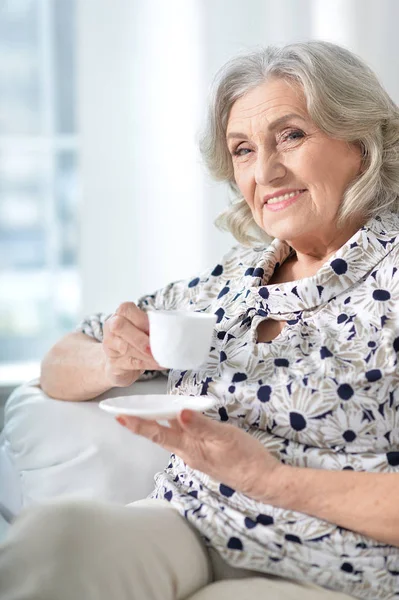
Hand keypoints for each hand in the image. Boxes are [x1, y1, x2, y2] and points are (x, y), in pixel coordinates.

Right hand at [102, 302, 162, 386]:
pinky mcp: (114, 363)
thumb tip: (172, 329)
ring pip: (125, 347)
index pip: (126, 309)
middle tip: (154, 346)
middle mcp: (110, 328)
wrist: (119, 362)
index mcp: (120, 315)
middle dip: (139, 338)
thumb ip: (151, 325)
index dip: (141, 319)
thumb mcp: (142, 328)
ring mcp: (110, 346)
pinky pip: (131, 363)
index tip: (154, 328)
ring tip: (161, 356)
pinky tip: (159, 363)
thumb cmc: (135, 340)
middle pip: (119, 326)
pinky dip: (148, 363)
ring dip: (146, 354)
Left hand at [117, 409, 283, 501]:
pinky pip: (184, 437)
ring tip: (148, 408)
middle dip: (143, 421)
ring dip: (158, 422)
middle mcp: (188, 453)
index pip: (158, 434)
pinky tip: (179, 417)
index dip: (138, 424)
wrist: (262, 480)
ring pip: (172, 436)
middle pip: (160, 434)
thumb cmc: (245, 457)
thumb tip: (179, 413)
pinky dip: (176, 426)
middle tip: (127, 409)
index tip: (119, 416)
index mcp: (190, 448)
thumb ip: (201, 425)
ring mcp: (196, 455)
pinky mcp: (205, 454)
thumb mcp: (225, 437)